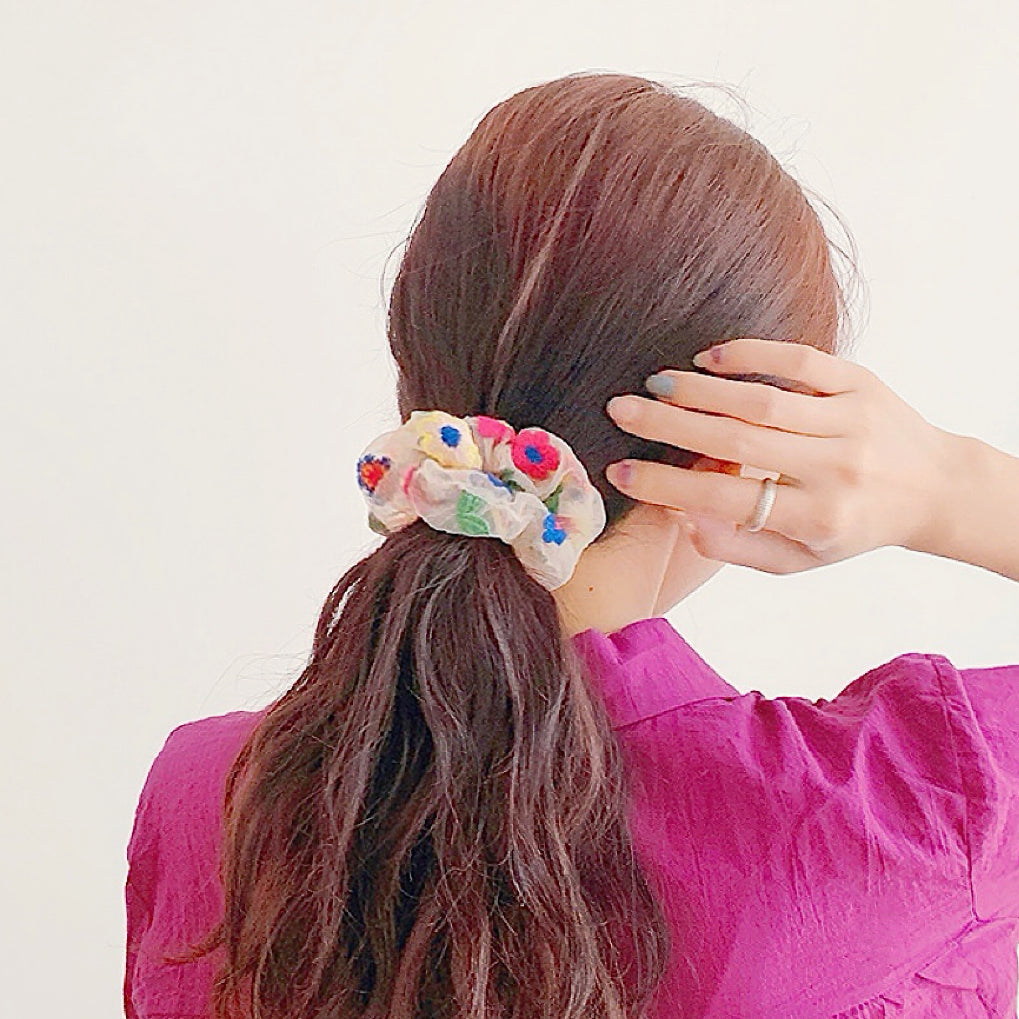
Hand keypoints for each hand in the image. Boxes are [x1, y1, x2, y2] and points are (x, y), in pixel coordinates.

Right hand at [604, 337, 954, 573]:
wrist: (935, 488)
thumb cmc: (853, 526)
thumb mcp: (799, 560)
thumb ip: (737, 547)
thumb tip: (680, 518)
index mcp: (816, 519)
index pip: (725, 500)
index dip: (666, 485)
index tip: (620, 471)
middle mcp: (834, 470)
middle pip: (735, 442)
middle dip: (668, 425)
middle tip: (621, 409)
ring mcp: (850, 422)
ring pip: (761, 401)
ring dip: (699, 390)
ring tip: (655, 384)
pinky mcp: (861, 384)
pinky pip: (800, 362)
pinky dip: (752, 355)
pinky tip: (711, 357)